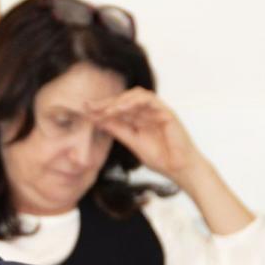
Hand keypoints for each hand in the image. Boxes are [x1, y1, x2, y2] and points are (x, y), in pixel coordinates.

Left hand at [85, 87, 205, 186]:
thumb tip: (98, 120)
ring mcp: (158, 110)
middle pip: (125, 99)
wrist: (179, 169)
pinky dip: (134, 101)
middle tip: (88, 106)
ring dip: (119, 101)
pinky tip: (121, 108)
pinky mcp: (167, 112)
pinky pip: (150, 100)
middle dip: (106, 102)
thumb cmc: (160, 158)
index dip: (102, 107)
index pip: (119, 108)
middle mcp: (147, 112)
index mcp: (139, 119)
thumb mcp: (133, 142)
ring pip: (136, 95)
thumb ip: (118, 130)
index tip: (85, 110)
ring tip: (104, 109)